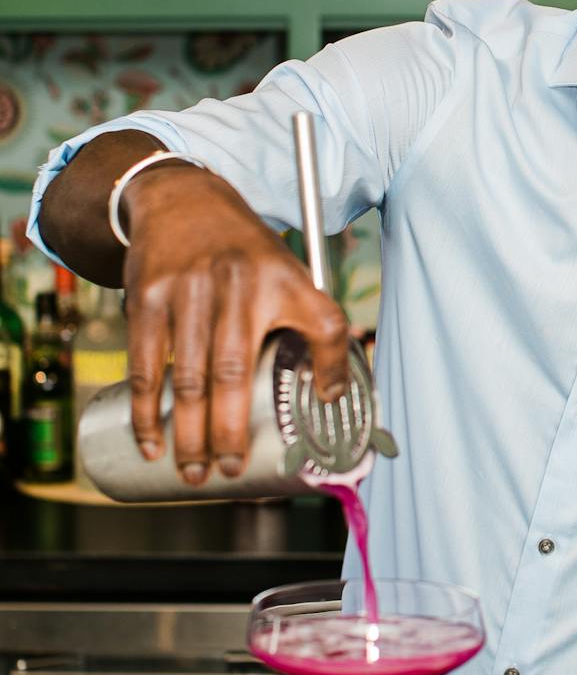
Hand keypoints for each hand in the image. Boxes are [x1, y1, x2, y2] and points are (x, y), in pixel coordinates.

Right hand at [120, 163, 349, 485]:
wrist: (183, 202)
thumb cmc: (246, 255)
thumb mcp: (292, 274)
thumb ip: (319, 327)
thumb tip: (333, 394)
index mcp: (284, 280)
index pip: (324, 323)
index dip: (331, 367)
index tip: (324, 411)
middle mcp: (237, 284)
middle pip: (234, 371)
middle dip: (229, 431)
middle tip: (228, 472)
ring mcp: (188, 291)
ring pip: (187, 376)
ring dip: (188, 433)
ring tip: (193, 471)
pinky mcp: (148, 298)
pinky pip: (146, 365)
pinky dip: (146, 409)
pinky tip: (151, 440)